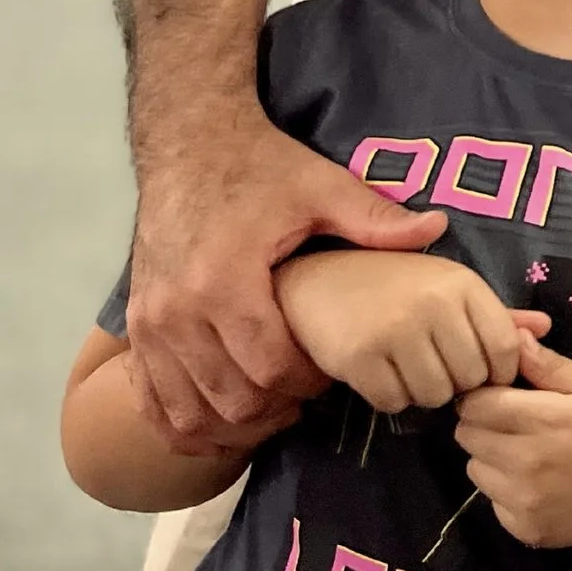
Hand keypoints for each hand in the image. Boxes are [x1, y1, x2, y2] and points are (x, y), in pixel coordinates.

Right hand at [128, 118, 448, 452]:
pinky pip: (153, 405)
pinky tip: (222, 416)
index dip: (310, 384)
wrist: (187, 145)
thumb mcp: (320, 186)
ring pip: (189, 415)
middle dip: (278, 409)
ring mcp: (148, 327)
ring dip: (234, 425)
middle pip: (233, 401)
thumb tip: (437, 229)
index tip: (333, 372)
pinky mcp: (134, 331)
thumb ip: (375, 218)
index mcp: (224, 282)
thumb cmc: (257, 167)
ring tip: (272, 407)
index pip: (272, 370)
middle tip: (307, 395)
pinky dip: (186, 424)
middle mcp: (177, 313)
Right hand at [276, 249, 547, 413]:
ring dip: (423, 393)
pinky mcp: (359, 356)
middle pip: (471, 378)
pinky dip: (390, 398)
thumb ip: (496, 313)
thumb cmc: (395, 284)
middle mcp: (433, 304)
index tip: (482, 373)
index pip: (505, 347)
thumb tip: (545, 328)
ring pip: (434, 396)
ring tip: (408, 367)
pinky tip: (381, 373)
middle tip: (435, 366)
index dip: (499, 371)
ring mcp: (394, 330)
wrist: (320, 281)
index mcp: (462, 284)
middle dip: (458, 383)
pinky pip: (394, 402)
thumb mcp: (449, 287)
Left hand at [455, 337, 571, 548]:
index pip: (475, 403)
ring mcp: (526, 503)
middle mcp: (527, 464)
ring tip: (530, 451)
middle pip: (467, 436)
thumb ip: (549, 366)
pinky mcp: (529, 531)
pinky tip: (542, 482)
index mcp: (545, 420)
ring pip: (476, 470)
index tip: (502, 391)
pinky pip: (494, 503)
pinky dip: (507, 491)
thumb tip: (513, 338)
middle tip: (519, 420)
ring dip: (492, 457)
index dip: (484, 392)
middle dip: (485, 422)